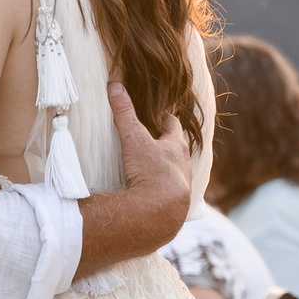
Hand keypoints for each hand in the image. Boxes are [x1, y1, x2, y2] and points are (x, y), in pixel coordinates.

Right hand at [112, 81, 191, 216]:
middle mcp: (183, 164)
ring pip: (177, 171)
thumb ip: (123, 113)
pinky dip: (164, 191)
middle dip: (169, 144)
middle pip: (178, 149)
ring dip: (168, 168)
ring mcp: (182, 186)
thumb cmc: (150, 172)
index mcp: (175, 146)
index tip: (159, 116)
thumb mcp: (133, 138)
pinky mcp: (176, 206)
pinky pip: (171, 194)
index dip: (165, 120)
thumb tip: (115, 86)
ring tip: (155, 168)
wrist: (160, 212)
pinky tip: (154, 195)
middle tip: (157, 139)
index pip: (172, 126)